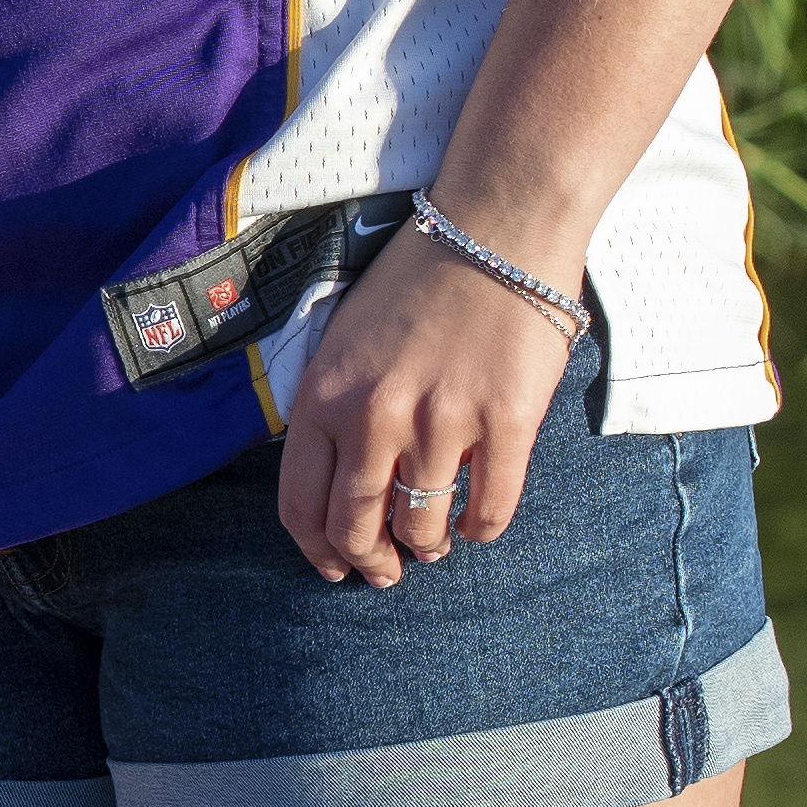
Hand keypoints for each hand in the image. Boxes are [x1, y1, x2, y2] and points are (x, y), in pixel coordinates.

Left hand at [272, 226, 583, 586]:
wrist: (493, 234)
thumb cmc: (416, 281)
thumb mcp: (345, 339)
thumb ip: (335, 405)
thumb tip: (339, 477)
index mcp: (325, 394)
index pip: (300, 503)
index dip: (316, 549)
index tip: (333, 566)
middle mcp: (374, 417)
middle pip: (357, 527)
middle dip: (371, 563)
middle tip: (387, 572)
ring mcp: (441, 424)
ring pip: (423, 528)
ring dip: (427, 546)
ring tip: (434, 543)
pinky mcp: (505, 426)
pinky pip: (490, 510)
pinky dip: (481, 529)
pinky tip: (477, 522)